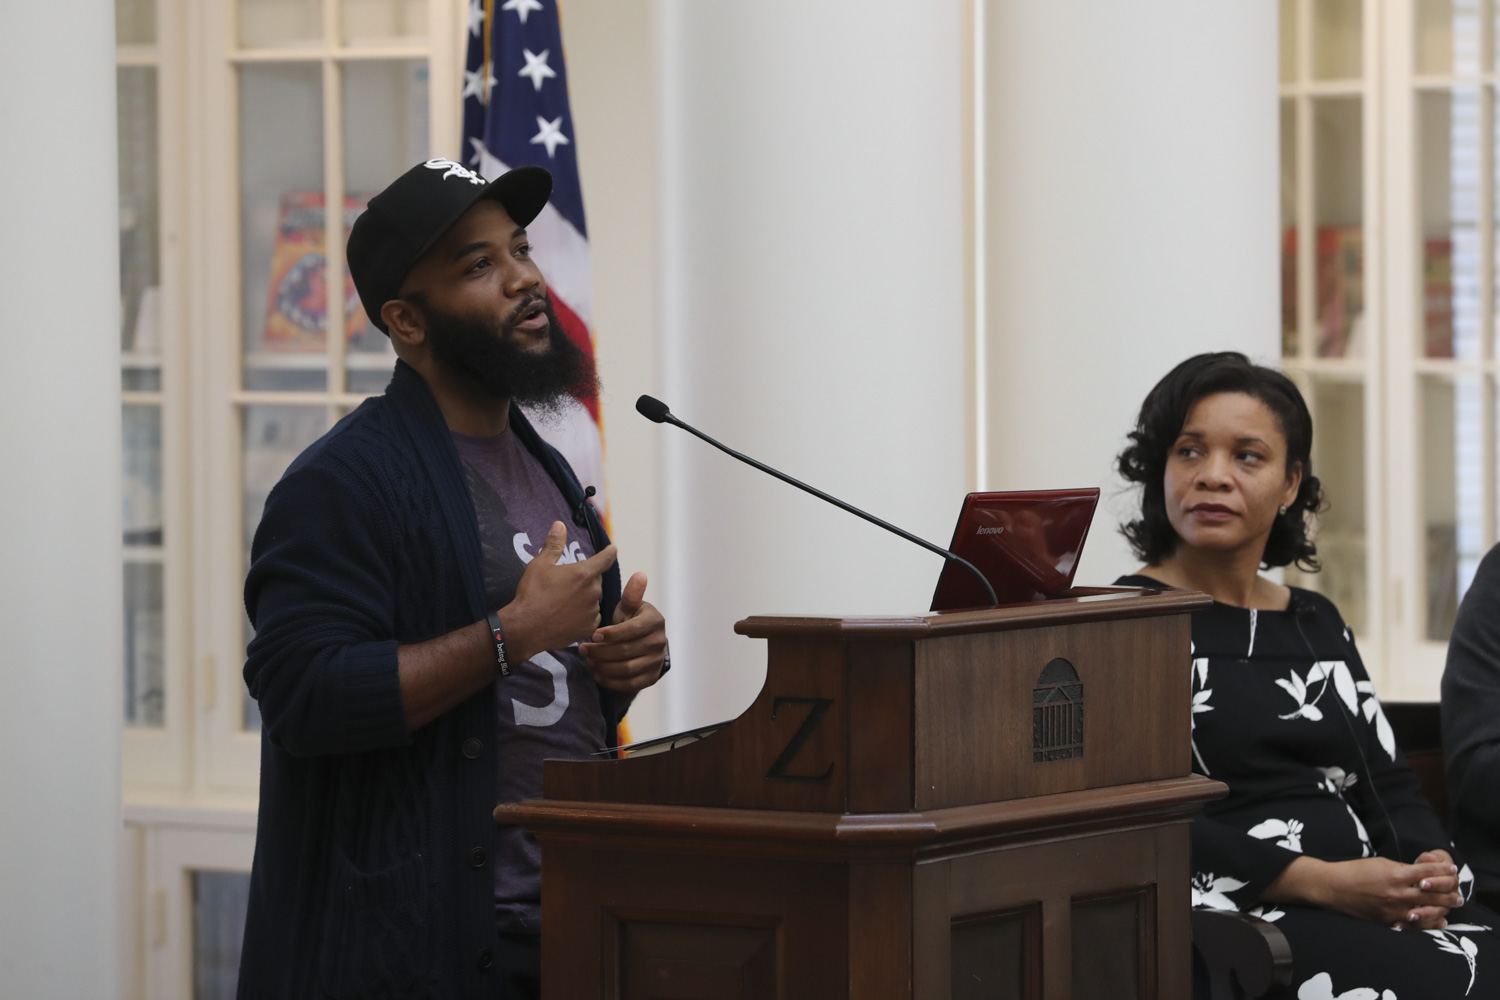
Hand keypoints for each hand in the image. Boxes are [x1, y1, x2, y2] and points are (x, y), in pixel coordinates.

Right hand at [499, 521, 616, 662]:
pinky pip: (591, 617)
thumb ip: (554, 544)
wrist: (525, 628)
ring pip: (593, 599)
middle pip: (596, 580)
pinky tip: (567, 616)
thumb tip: (560, 524)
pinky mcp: (589, 628)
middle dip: (586, 579)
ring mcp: (592, 611)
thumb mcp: (540, 565)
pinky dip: (583, 615)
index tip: (613, 549)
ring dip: (584, 598)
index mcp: (584, 573)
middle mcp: (593, 592)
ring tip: (563, 602)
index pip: (605, 559)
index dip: (610, 552)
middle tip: (567, 583)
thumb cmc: (532, 594)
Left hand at [578, 571, 666, 692]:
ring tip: (589, 661)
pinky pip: (630, 684)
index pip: (631, 630)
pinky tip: (598, 674)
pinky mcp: (651, 677)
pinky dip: (611, 681)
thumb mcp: (630, 607)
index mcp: (654, 621)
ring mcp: (656, 662)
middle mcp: (659, 642)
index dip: (611, 634)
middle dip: (601, 652)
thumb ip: (632, 595)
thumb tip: (639, 575)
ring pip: (626, 669)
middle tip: (583, 650)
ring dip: (603, 666)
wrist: (643, 643)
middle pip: (626, 651)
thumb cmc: (631, 621)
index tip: (593, 635)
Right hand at [1265, 853, 1462, 929]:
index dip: (1443, 870)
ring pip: (1428, 911)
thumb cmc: (1355, 872)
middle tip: (1458, 892)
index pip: (1427, 872)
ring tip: (1452, 904)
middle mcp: (1397, 894)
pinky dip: (1430, 923)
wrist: (1333, 888)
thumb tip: (1424, 870)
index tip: (1453, 870)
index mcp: (1394, 875)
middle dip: (1449, 891)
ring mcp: (1393, 911)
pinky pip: (1416, 925)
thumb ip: (1403, 868)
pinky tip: (1439, 920)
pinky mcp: (1389, 922)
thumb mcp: (1380, 863)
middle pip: (1433, 893)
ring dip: (1444, 907)